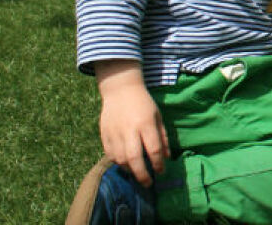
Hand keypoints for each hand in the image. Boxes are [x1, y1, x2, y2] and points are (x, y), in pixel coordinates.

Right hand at [95, 60, 169, 186]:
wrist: (120, 89)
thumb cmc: (143, 103)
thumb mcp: (158, 116)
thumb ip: (163, 137)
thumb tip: (167, 157)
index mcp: (145, 124)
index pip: (153, 149)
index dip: (158, 163)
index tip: (161, 171)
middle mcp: (129, 130)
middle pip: (134, 158)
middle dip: (142, 175)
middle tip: (148, 183)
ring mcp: (114, 132)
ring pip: (120, 159)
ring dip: (129, 170)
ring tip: (136, 173)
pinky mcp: (104, 133)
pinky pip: (109, 154)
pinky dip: (117, 162)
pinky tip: (124, 164)